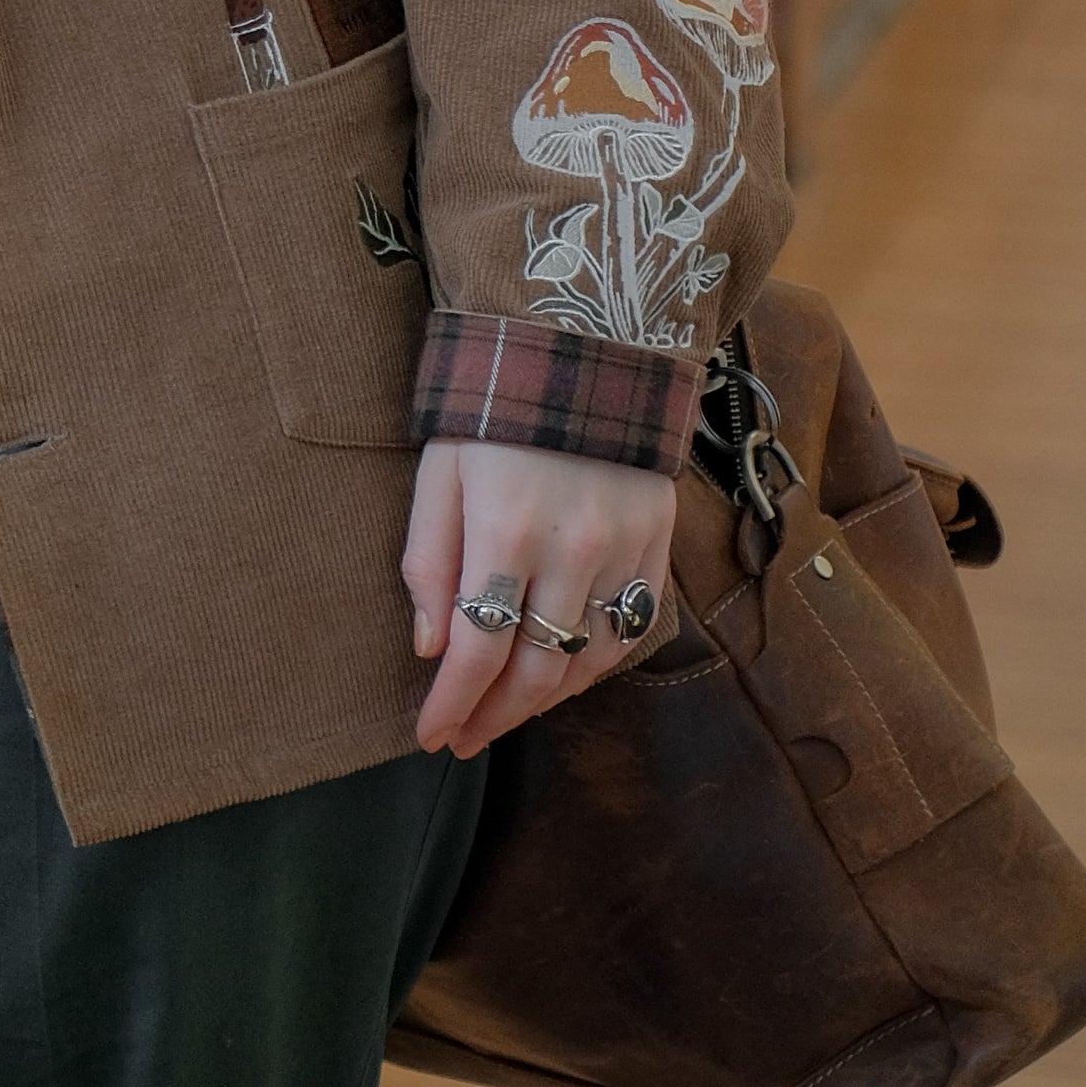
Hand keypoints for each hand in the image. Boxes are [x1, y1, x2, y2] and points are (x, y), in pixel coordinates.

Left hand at [402, 437, 675, 759]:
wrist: (585, 347)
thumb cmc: (493, 407)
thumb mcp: (439, 468)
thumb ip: (430, 557)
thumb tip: (430, 647)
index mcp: (505, 529)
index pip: (477, 651)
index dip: (452, 704)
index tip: (429, 736)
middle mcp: (572, 552)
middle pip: (534, 671)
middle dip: (492, 717)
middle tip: (462, 738)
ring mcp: (623, 554)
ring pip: (585, 664)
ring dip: (540, 703)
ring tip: (501, 716)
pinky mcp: (656, 548)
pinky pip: (628, 634)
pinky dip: (593, 670)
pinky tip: (561, 680)